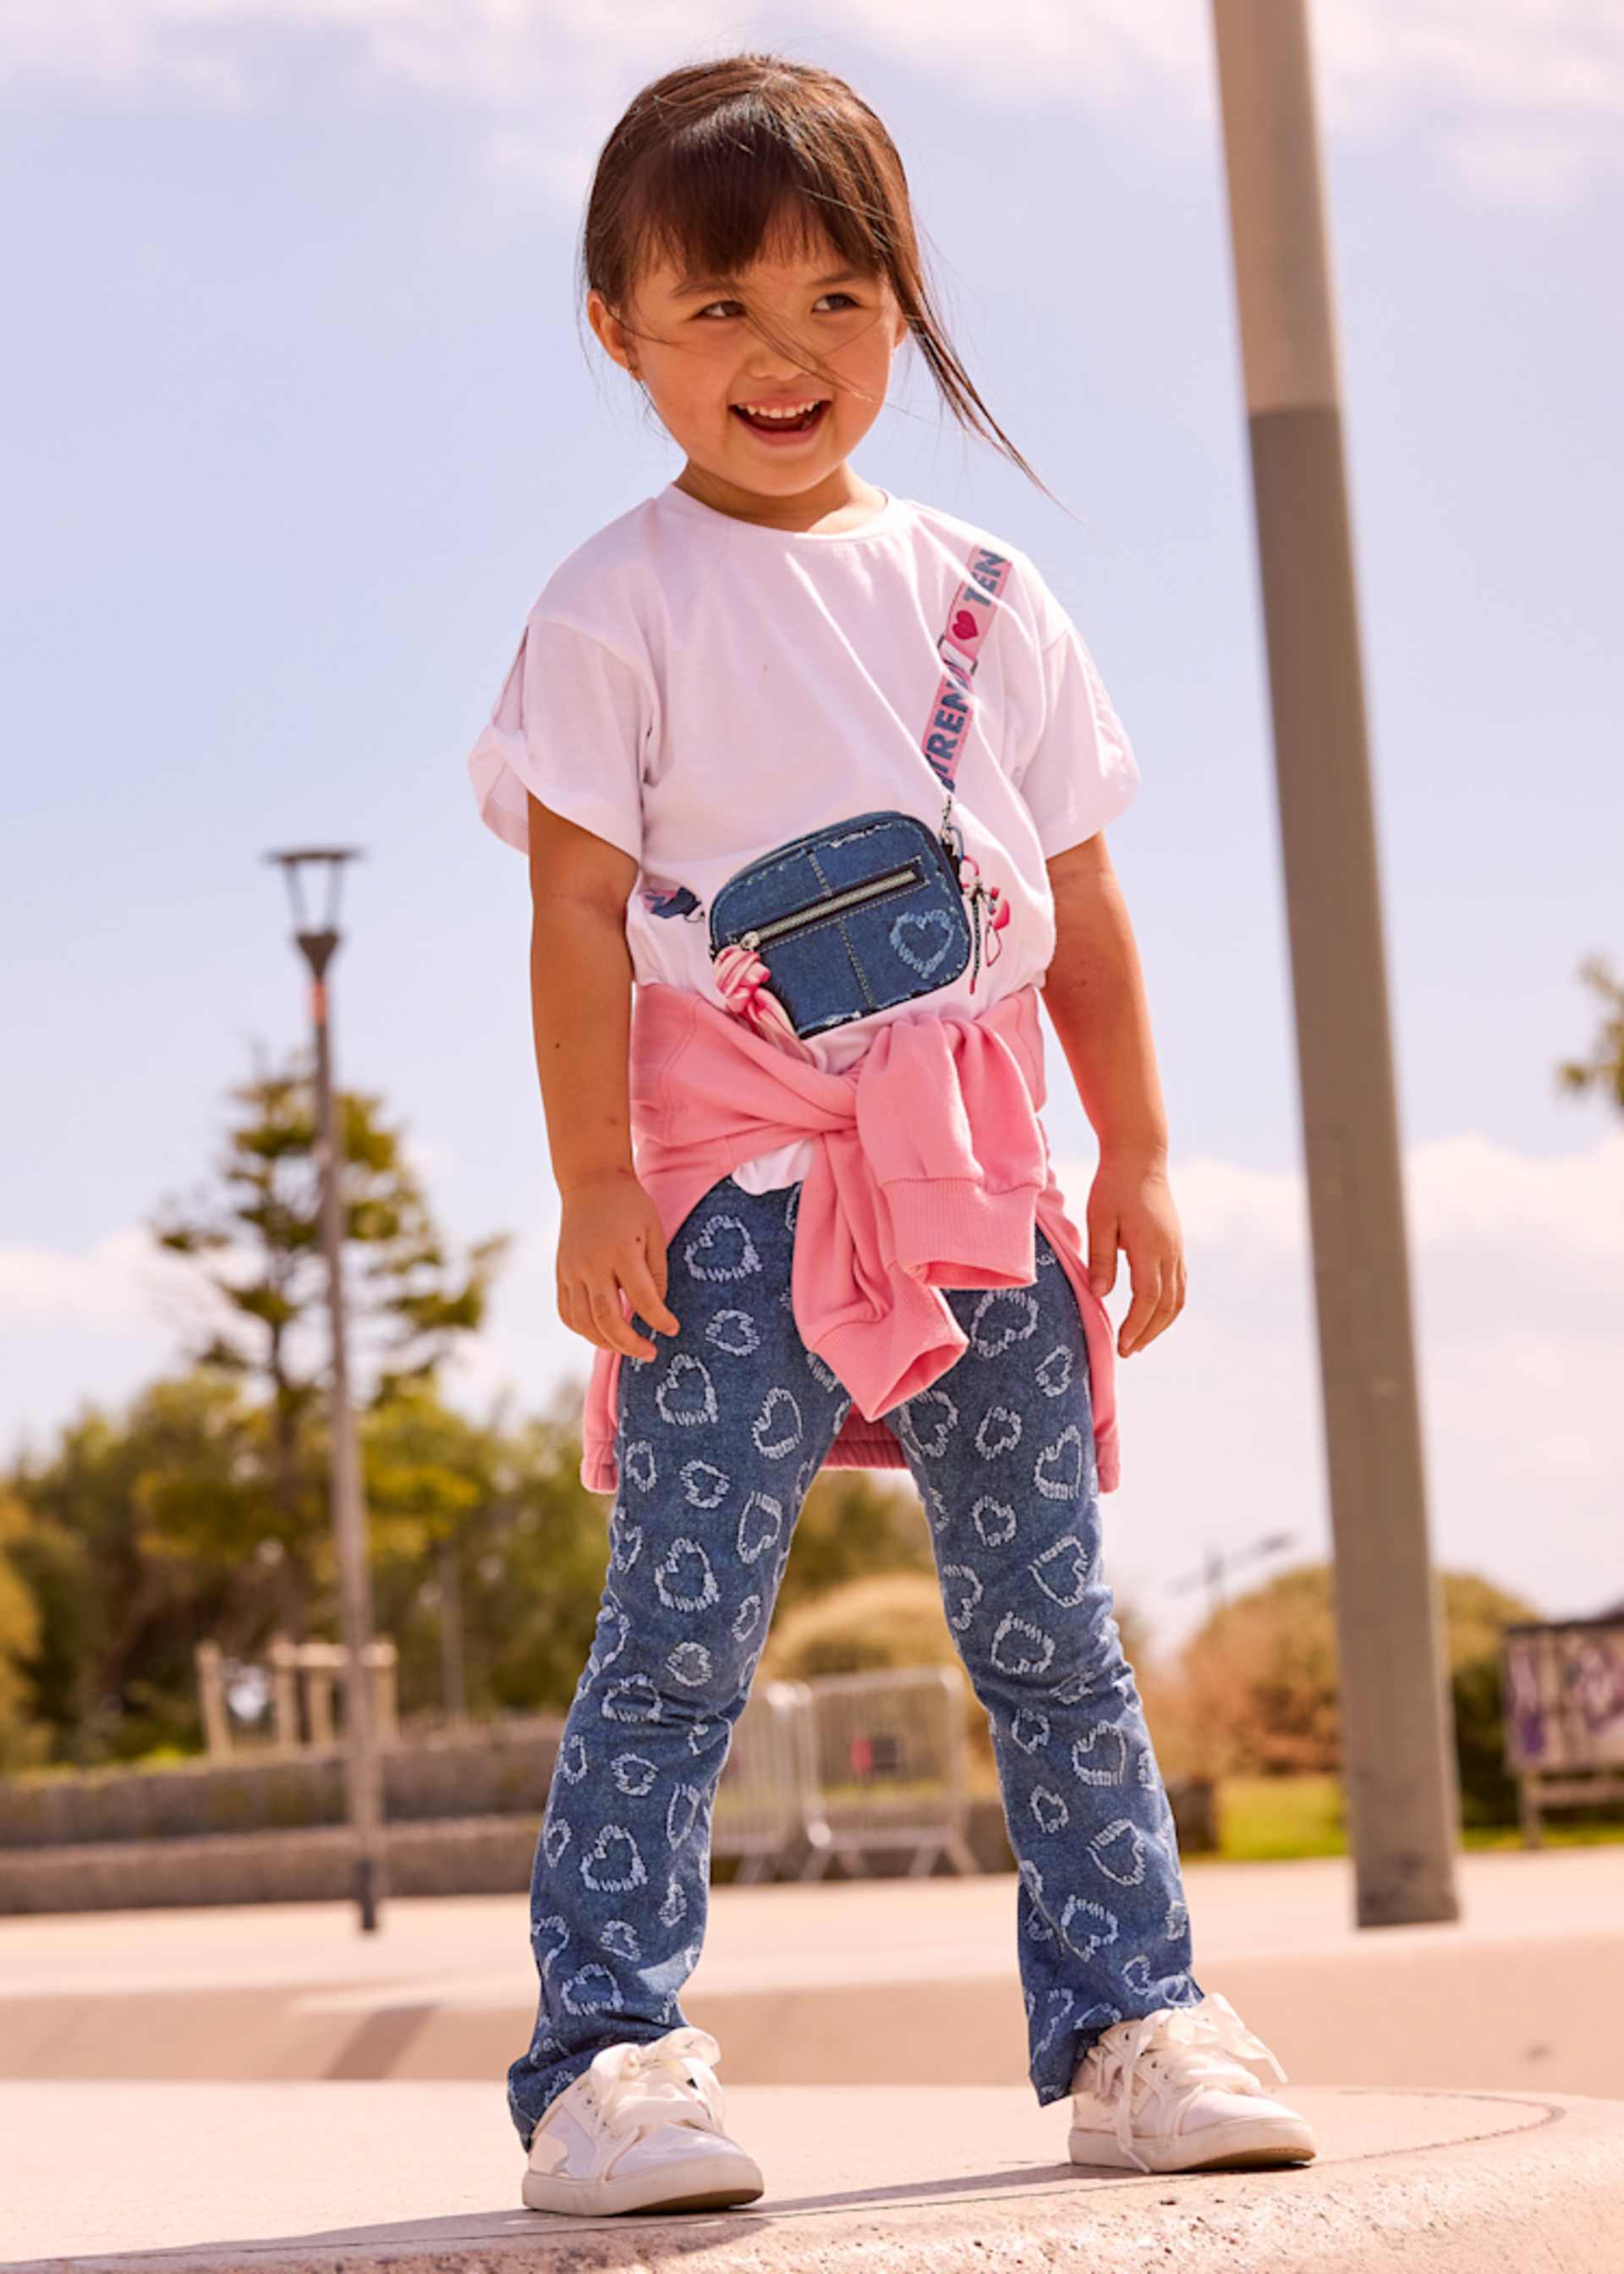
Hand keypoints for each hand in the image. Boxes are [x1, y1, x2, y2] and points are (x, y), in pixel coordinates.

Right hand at [557, 1166, 680, 1359]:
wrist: (590, 1181)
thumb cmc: (630, 1204)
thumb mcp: (654, 1231)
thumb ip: (656, 1272)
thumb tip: (657, 1309)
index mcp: (620, 1251)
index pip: (642, 1298)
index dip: (659, 1319)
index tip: (672, 1329)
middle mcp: (591, 1264)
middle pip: (606, 1318)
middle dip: (629, 1344)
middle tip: (650, 1353)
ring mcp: (571, 1269)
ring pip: (583, 1322)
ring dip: (605, 1342)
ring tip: (627, 1347)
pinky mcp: (560, 1272)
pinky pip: (566, 1312)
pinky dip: (583, 1329)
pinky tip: (601, 1334)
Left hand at [1085, 1151, 1185, 1357]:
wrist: (1140, 1157)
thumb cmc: (1113, 1186)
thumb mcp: (1099, 1219)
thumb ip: (1101, 1258)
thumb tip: (1099, 1295)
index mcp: (1150, 1246)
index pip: (1148, 1298)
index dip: (1136, 1326)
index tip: (1121, 1346)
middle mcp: (1170, 1252)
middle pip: (1167, 1305)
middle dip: (1148, 1332)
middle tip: (1128, 1352)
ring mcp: (1176, 1249)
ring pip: (1177, 1298)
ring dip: (1160, 1324)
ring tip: (1139, 1341)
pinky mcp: (1176, 1246)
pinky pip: (1179, 1285)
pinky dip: (1167, 1307)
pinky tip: (1152, 1316)